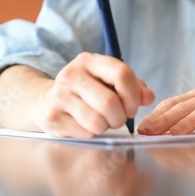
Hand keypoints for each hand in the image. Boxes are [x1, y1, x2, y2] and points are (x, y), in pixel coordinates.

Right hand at [32, 52, 154, 137]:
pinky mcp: (53, 117)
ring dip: (106, 126)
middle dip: (121, 117)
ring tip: (102, 122)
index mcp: (89, 61)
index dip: (133, 95)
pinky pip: (85, 133)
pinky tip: (85, 126)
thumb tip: (149, 97)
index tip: (133, 107)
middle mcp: (72, 74)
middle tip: (119, 119)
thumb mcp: (108, 82)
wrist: (45, 101)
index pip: (121, 74)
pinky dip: (92, 134)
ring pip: (97, 121)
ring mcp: (59, 96)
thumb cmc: (86, 92)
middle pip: (110, 102)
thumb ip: (133, 87)